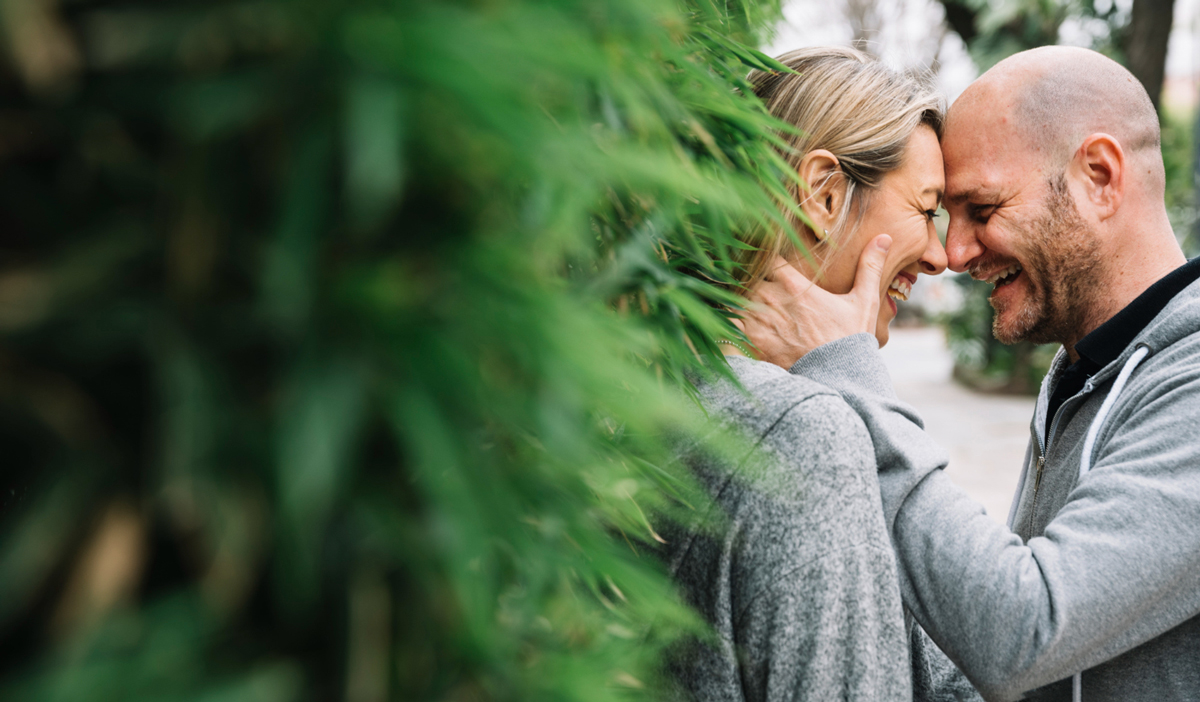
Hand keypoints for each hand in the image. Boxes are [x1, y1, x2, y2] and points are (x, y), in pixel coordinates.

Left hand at [735, 234, 891, 368]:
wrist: (838, 379)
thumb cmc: (850, 340)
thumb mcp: (864, 301)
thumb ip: (870, 267)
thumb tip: (885, 237)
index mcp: (796, 286)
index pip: (768, 259)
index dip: (764, 258)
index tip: (766, 260)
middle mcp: (773, 301)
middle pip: (747, 276)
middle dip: (749, 276)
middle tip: (749, 276)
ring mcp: (759, 323)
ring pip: (735, 297)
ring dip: (737, 296)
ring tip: (739, 295)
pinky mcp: (751, 343)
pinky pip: (730, 324)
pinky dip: (729, 318)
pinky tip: (733, 317)